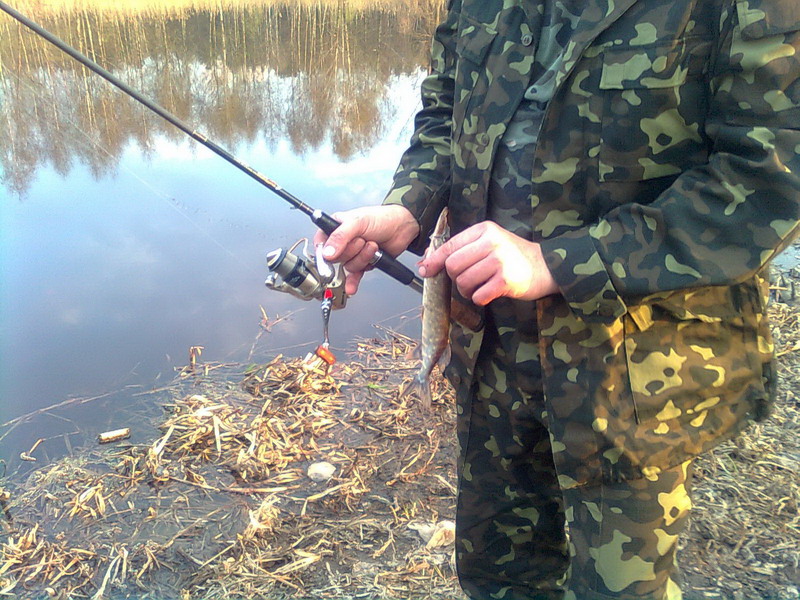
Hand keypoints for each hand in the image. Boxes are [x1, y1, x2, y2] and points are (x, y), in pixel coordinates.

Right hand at [314, 204, 419, 294]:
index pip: (321, 242)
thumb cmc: (381, 218)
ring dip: (362, 258)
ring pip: (349, 265)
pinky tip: (351, 287)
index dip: (324, 251)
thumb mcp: (358, 222)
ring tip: (372, 246)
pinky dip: (353, 282)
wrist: (402, 227)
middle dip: (352, 251)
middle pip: (336, 257)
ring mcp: (354, 252)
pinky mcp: (364, 262)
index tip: (329, 255)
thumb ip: (340, 237)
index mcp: (336, 226)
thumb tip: (327, 253)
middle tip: (362, 240)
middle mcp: (343, 241)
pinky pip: (354, 276)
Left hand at [419, 221, 558, 305]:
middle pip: (453, 266)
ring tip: (479, 288)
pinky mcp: (506, 281)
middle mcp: (491, 242)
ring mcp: (499, 261)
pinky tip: (489, 294)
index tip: (425, 270)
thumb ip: (463, 247)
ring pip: (463, 282)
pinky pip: (478, 296)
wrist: (547, 266)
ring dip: (467, 291)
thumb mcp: (490, 242)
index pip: (450, 246)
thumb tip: (427, 260)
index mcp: (484, 229)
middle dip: (455, 278)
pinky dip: (479, 299)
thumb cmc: (513, 255)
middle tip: (467, 281)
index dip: (433, 260)